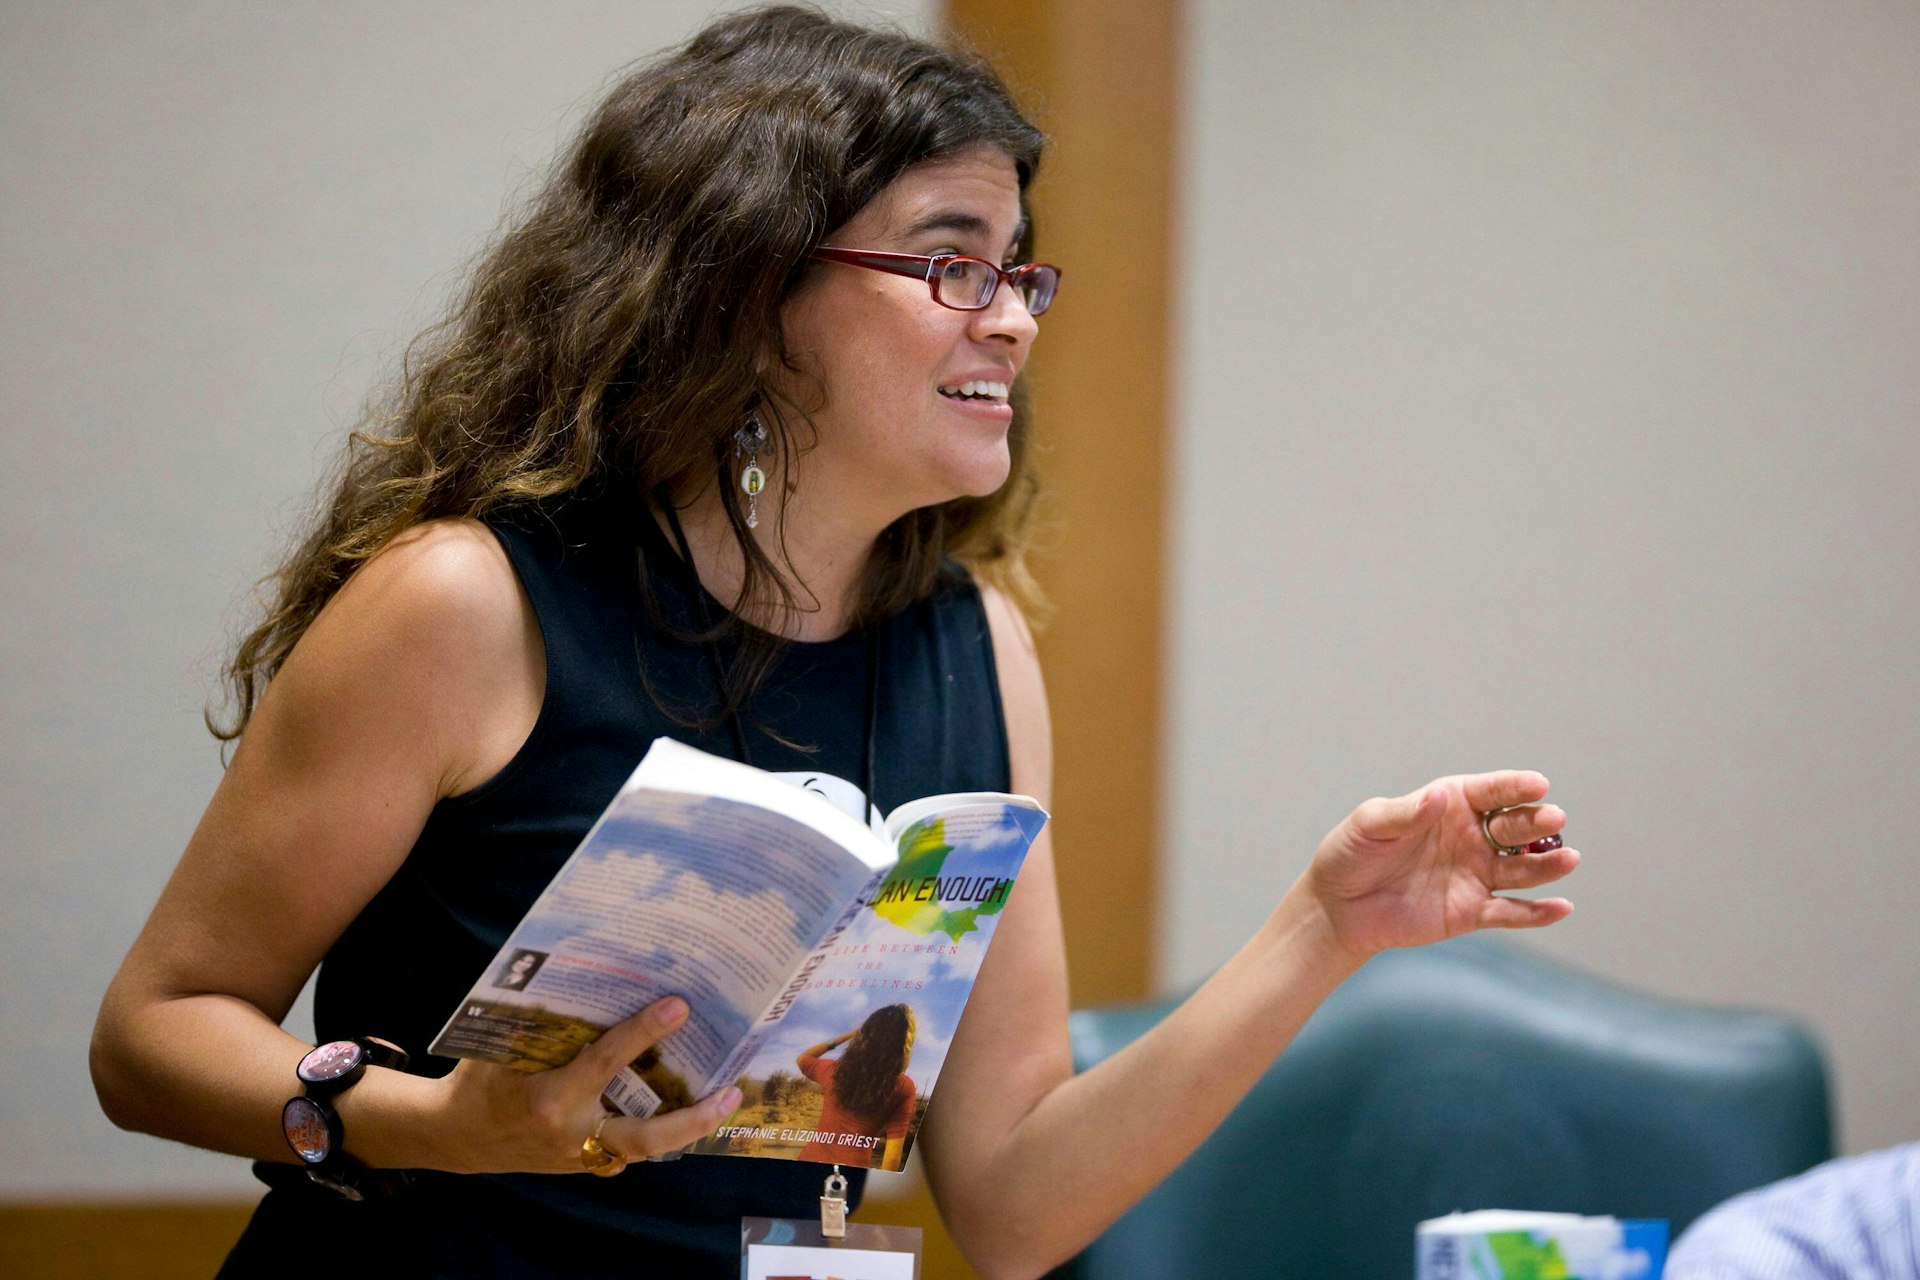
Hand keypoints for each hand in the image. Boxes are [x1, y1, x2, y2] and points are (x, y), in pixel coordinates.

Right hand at [434, 996, 740, 1173]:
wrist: (451, 1136)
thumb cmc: (476, 1079)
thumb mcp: (502, 1045)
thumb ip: (544, 1021)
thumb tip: (585, 971)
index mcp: (551, 1098)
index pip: (607, 1061)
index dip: (644, 1031)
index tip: (679, 1006)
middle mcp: (572, 1133)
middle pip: (647, 1136)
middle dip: (694, 1118)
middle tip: (733, 1092)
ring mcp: (579, 1156)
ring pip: (644, 1149)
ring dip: (687, 1128)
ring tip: (726, 1100)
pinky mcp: (580, 1165)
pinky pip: (626, 1152)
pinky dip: (655, 1134)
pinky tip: (683, 1110)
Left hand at [1305, 770, 1578, 959]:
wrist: (1339, 907)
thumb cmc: (1351, 854)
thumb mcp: (1369, 826)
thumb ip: (1405, 812)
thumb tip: (1440, 796)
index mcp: (1448, 805)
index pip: (1490, 792)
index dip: (1515, 787)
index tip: (1538, 785)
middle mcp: (1470, 837)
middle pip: (1514, 827)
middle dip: (1537, 823)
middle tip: (1555, 819)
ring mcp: (1475, 874)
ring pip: (1521, 869)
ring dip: (1547, 865)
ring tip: (1568, 860)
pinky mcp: (1472, 911)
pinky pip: (1510, 912)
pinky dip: (1536, 913)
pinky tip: (1561, 908)